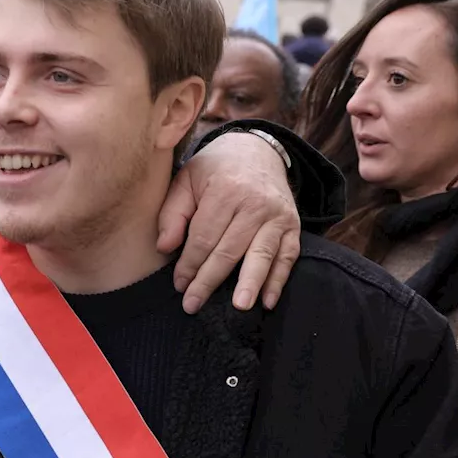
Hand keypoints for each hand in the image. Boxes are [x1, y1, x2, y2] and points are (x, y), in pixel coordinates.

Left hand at [157, 132, 299, 313]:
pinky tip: (267, 301)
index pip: (204, 237)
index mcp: (225, 190)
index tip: (179, 284)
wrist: (256, 150)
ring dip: (250, 283)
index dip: (190, 264)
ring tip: (239, 307)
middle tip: (193, 305)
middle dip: (209, 280)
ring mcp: (277, 215)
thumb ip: (172, 213)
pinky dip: (278, 280)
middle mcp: (254, 203)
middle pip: (229, 250)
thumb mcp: (185, 180)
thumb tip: (165, 248)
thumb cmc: (214, 170)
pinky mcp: (293, 225)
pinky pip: (288, 256)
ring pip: (261, 255)